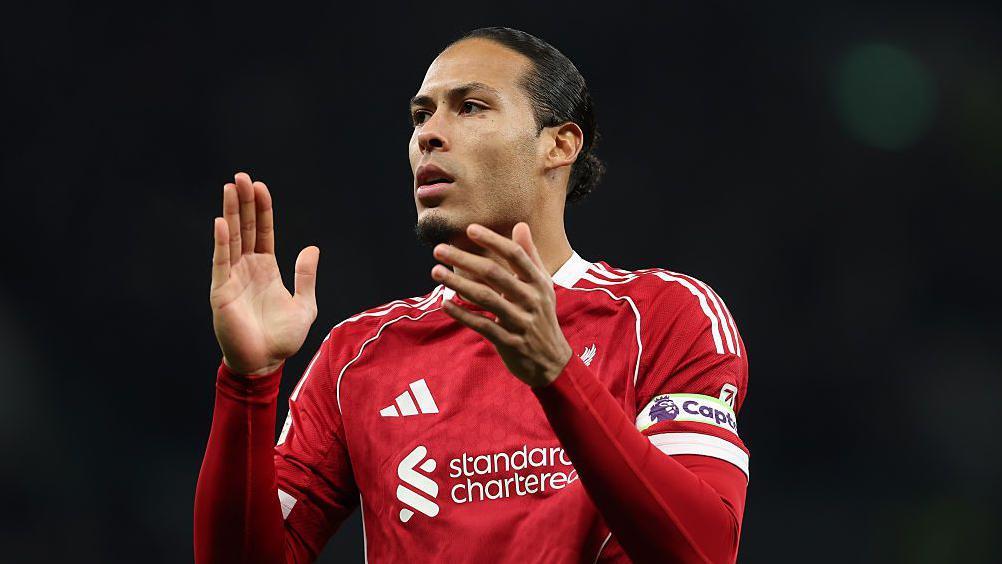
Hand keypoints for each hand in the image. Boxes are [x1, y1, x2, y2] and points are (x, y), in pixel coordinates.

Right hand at [209, 172, 319, 374]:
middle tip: (242, 177)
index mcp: (267, 269)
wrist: (265, 364)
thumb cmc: (282, 339)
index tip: (261, 187)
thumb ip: (306, 276)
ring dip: (230, 213)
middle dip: (244, 202)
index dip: (262, 210)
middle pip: (245, 228)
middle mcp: (247, 269)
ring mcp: (233, 278)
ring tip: (230, 187)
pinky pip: (221, 262)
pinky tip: (221, 223)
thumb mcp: (304, 304)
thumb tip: (312, 248)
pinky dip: (221, 242)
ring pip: (231, 239)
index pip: (263, 232)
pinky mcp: (221, 291)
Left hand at [430, 222, 572, 387]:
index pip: (515, 255)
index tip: (470, 229)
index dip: (493, 240)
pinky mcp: (509, 342)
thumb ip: (530, 256)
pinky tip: (445, 304)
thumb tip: (521, 225)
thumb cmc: (542, 316)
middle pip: (494, 273)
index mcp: (539, 283)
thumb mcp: (542, 286)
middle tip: (439, 250)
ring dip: (458, 284)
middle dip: (465, 259)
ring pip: (485, 298)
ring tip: (436, 272)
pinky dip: (463, 314)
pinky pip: (482, 325)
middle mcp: (531, 299)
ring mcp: (520, 321)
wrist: (551, 361)